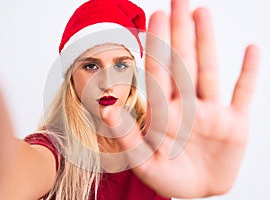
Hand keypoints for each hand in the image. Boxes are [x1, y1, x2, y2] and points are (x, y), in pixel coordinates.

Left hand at [101, 0, 258, 197]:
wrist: (196, 193)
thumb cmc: (167, 179)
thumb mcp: (143, 162)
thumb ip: (127, 137)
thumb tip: (106, 110)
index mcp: (164, 113)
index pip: (159, 73)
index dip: (157, 46)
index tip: (154, 17)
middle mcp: (188, 106)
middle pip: (183, 63)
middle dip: (180, 33)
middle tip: (178, 1)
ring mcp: (212, 113)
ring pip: (209, 71)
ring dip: (207, 43)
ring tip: (203, 14)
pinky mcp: (235, 124)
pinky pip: (244, 94)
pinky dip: (249, 74)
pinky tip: (252, 50)